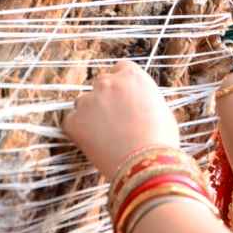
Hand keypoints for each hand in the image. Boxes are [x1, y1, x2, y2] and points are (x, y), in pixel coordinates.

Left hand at [63, 60, 179, 178]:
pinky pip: (71, 122)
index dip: (122, 84)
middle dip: (105, 97)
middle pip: (101, 84)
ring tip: (105, 136)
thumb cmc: (161, 140)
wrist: (147, 163)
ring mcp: (88, 100)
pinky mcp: (74, 121)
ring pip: (83, 103)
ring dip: (90, 114)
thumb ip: (144, 99)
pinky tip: (94, 144)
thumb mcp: (161, 109)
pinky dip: (78, 132)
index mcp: (132, 76)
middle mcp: (108, 82)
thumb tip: (139, 104)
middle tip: (114, 119)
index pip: (120, 68)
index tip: (124, 96)